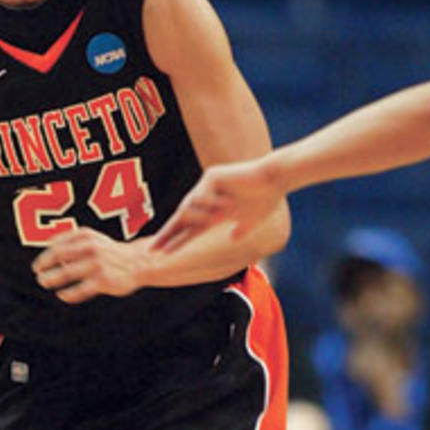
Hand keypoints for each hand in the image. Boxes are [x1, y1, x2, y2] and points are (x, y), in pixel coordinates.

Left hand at [32, 225, 145, 303]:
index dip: (45, 256)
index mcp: (85, 235)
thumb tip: (47, 255)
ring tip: (44, 282)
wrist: (138, 262)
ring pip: (66, 273)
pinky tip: (62, 295)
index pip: (57, 245)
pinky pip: (80, 290)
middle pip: (58, 256)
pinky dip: (68, 294)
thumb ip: (71, 244)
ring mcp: (97, 264)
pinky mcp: (103, 281)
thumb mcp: (92, 240)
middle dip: (44, 265)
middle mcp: (90, 247)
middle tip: (38, 275)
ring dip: (51, 279)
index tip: (38, 266)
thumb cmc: (109, 252)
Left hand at [151, 156, 284, 252]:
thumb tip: (232, 239)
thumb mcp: (251, 220)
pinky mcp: (212, 175)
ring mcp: (207, 185)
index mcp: (214, 211)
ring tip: (216, 215)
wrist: (276, 179)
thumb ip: (240, 230)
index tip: (162, 253)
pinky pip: (202, 196)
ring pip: (190, 209)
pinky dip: (211, 204)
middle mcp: (207, 198)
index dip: (175, 240)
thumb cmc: (266, 197)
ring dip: (201, 217)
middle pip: (180, 218)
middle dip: (167, 235)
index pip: (189, 228)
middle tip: (153, 250)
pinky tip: (225, 202)